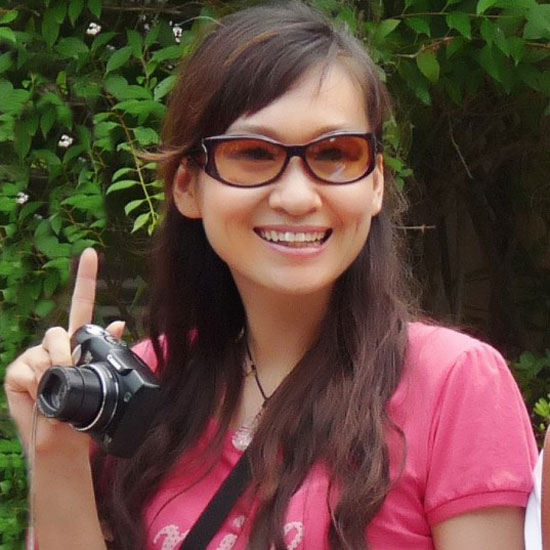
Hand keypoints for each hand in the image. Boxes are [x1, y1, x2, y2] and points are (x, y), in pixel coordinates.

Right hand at [4, 249, 124, 458]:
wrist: (64, 438)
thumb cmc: (83, 409)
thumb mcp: (97, 380)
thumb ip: (104, 351)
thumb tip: (117, 323)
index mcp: (76, 343)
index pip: (81, 304)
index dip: (86, 278)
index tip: (92, 253)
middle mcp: (53, 346)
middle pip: (59, 333)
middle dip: (66, 354)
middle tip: (70, 376)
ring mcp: (33, 358)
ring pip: (44, 352)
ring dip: (53, 373)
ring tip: (55, 392)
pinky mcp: (16, 372)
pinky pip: (27, 369)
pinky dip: (35, 384)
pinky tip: (38, 395)